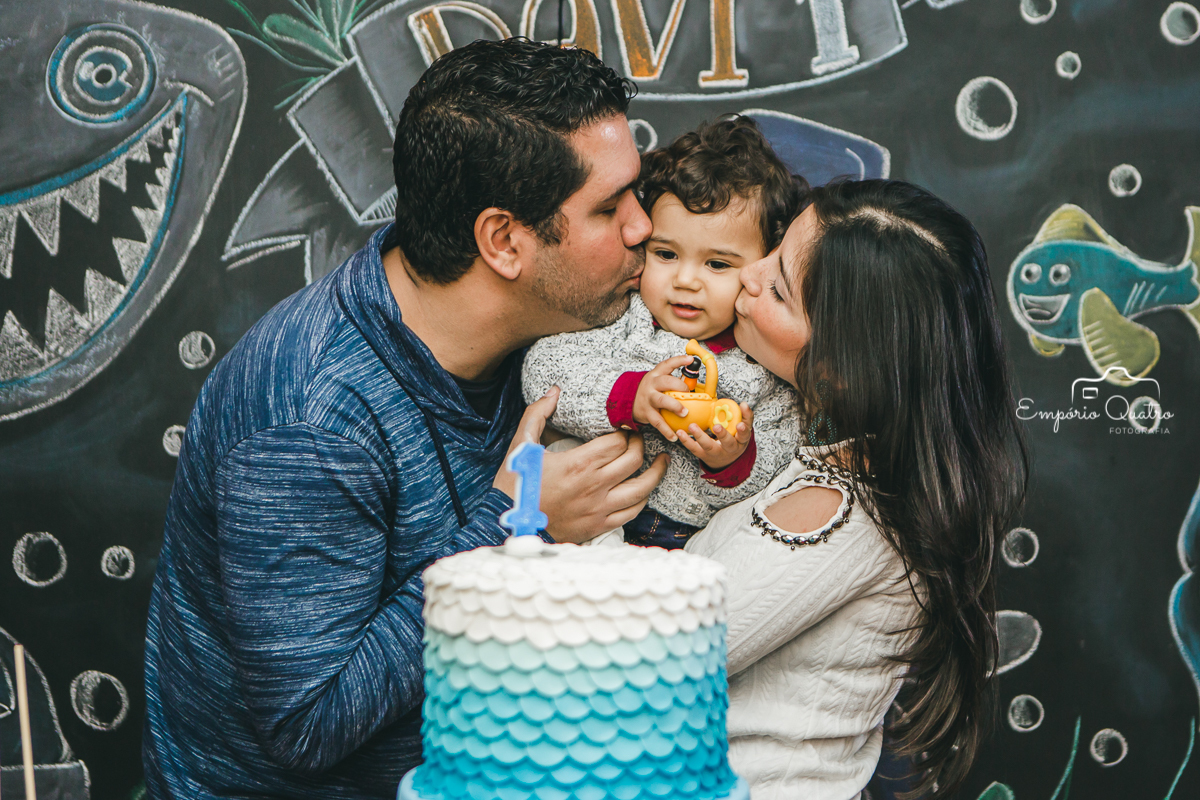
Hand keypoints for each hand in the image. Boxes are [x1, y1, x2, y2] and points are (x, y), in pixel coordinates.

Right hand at [495, 387, 669, 542]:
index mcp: (578, 463)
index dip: (625, 432)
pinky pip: (632, 512)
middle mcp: (594, 486)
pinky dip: (642, 499)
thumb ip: (537, 413)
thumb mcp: (521, 444)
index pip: (618, 442)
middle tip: (637, 439)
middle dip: (640, 445)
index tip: (623, 429)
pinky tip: (643, 490)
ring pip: (642, 488)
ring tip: (661, 461)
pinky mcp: (599, 526)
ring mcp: (599, 508)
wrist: (507, 522)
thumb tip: (554, 391)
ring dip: (655, 472)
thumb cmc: (515, 482)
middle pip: (634, 460)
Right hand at [632, 355, 695, 441]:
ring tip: (685, 413)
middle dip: (678, 385)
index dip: (679, 360)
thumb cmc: (651, 391)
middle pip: (665, 381)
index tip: (690, 359)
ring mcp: (648, 398)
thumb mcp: (658, 381)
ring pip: (661, 401)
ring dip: (674, 406)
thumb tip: (698, 385)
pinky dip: (666, 430)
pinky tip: (674, 436)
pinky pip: (657, 422)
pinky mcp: (646, 413)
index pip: (668, 364)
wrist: (628, 401)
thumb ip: (674, 381)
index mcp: (657, 374)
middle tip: (688, 392)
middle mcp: (652, 384)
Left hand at [675, 403, 753, 469]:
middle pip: (727, 443)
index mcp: (741, 441)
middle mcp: (729, 449)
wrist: (726, 461)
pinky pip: (694, 449)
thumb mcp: (743, 431)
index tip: (740, 424)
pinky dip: (686, 441)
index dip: (743, 430)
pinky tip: (680, 432)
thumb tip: (743, 404)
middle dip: (722, 435)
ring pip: (708, 446)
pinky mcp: (704, 455)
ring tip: (692, 426)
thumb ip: (745, 417)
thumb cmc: (735, 440)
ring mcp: (716, 453)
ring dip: (700, 436)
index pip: (744, 435)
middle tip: (717, 426)